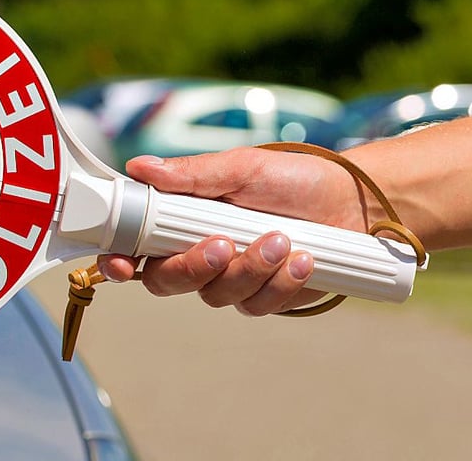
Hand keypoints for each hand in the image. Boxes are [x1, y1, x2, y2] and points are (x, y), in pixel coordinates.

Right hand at [97, 147, 366, 314]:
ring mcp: (230, 278)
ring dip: (250, 268)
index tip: (122, 263)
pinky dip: (280, 283)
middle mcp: (197, 252)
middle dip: (194, 267)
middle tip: (223, 244)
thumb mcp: (241, 167)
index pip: (135, 247)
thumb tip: (140, 167)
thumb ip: (191, 174)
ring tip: (282, 238)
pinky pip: (256, 305)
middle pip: (166, 282)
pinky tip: (302, 259)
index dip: (119, 261)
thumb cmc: (293, 178)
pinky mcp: (263, 296)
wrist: (352, 202)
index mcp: (181, 219)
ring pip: (216, 295)